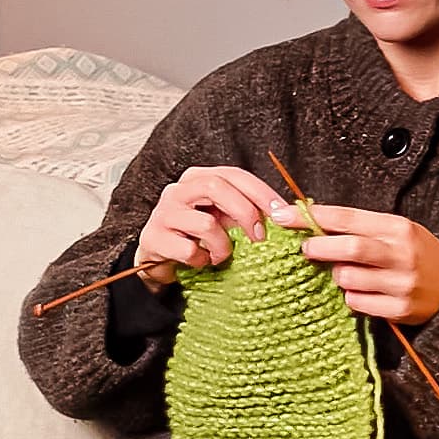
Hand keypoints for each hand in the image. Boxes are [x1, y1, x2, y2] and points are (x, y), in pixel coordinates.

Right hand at [135, 166, 283, 288]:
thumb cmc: (196, 237)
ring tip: (222, 257)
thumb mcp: (222, 219)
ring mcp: (164, 213)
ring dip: (222, 246)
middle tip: (260, 237)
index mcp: (198, 179)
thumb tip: (284, 214)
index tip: (282, 212)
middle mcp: (178, 190)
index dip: (260, 191)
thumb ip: (245, 212)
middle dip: (245, 212)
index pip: (234, 174)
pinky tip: (201, 263)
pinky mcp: (154, 238)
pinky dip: (202, 261)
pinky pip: (190, 251)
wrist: (158, 260)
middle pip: (217, 187)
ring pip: (206, 223)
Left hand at [275, 202, 438, 325]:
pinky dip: (351, 298)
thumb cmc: (416, 254)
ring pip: (349, 280)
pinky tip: (360, 292)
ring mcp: (401, 284)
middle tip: (305, 249)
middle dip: (320, 247)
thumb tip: (312, 220)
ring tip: (343, 274)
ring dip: (337, 277)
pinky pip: (358, 303)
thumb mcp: (395, 231)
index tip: (284, 215)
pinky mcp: (399, 309)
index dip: (312, 217)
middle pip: (350, 248)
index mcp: (397, 228)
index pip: (347, 218)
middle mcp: (400, 254)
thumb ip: (360, 227)